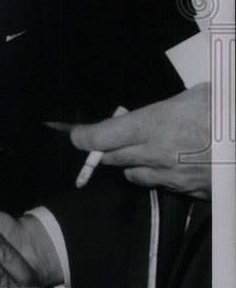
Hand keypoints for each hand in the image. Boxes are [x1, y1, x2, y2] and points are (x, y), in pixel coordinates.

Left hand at [69, 83, 210, 199]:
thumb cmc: (228, 114)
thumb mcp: (202, 94)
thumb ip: (170, 105)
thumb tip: (162, 108)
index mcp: (154, 125)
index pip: (98, 138)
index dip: (80, 137)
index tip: (69, 133)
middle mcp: (157, 155)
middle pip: (110, 159)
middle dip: (105, 149)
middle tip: (108, 137)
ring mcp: (174, 178)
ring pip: (134, 175)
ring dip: (131, 163)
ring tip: (144, 148)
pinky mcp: (191, 193)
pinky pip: (163, 186)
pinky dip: (159, 176)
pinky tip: (174, 162)